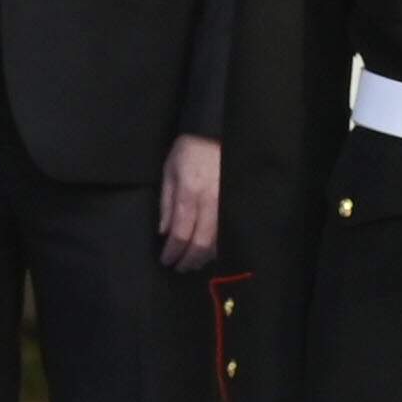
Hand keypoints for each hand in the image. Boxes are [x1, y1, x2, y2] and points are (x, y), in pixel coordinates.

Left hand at [157, 133, 224, 272]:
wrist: (219, 133)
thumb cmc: (189, 151)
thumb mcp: (169, 171)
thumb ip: (166, 203)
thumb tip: (164, 232)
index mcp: (190, 192)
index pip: (181, 232)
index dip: (173, 251)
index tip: (166, 260)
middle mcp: (210, 201)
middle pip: (201, 242)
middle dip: (189, 259)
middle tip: (179, 268)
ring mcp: (227, 203)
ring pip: (217, 241)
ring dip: (204, 257)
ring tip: (192, 262)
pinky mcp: (236, 203)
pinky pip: (228, 232)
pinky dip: (218, 246)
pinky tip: (209, 251)